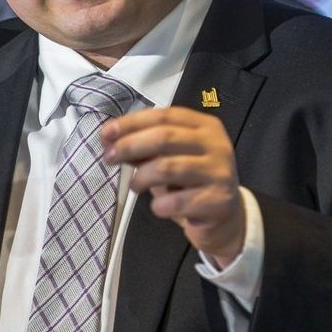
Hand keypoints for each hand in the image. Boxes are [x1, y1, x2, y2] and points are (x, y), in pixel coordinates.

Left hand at [102, 107, 244, 267]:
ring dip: (141, 177)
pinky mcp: (218, 201)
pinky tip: (158, 206)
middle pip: (164, 138)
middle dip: (130, 146)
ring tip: (134, 186)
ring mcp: (220, 172)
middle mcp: (216, 144)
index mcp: (204, 125)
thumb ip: (146, 145)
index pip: (163, 116)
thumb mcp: (172, 156)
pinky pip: (176, 202)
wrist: (225, 215)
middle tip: (110, 158)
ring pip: (167, 168)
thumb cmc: (192, 180)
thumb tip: (109, 138)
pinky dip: (159, 205)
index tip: (106, 133)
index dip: (131, 123)